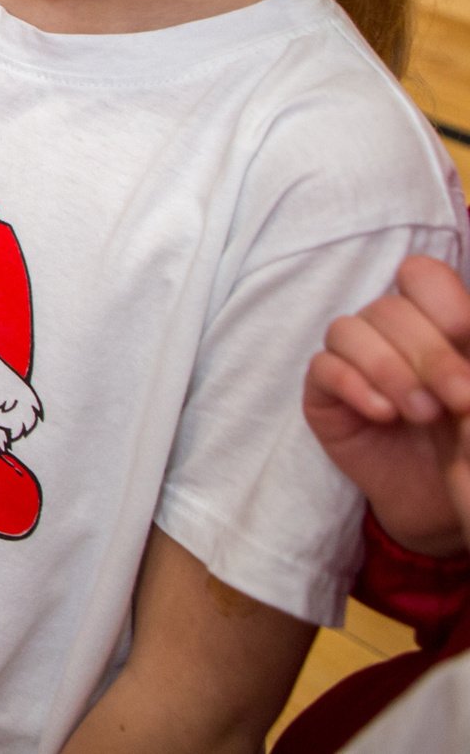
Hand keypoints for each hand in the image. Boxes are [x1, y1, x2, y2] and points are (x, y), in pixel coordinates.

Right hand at [303, 254, 469, 555]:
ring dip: (389, 370)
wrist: (446, 503)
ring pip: (349, 330)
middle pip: (390, 308)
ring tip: (422, 414)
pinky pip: (323, 367)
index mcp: (435, 322)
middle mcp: (391, 333)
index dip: (441, 301)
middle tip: (459, 400)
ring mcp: (354, 360)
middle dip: (428, 354)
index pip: (422, 275)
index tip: (468, 338)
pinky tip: (383, 415)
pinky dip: (354, 386)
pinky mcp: (324, 392)